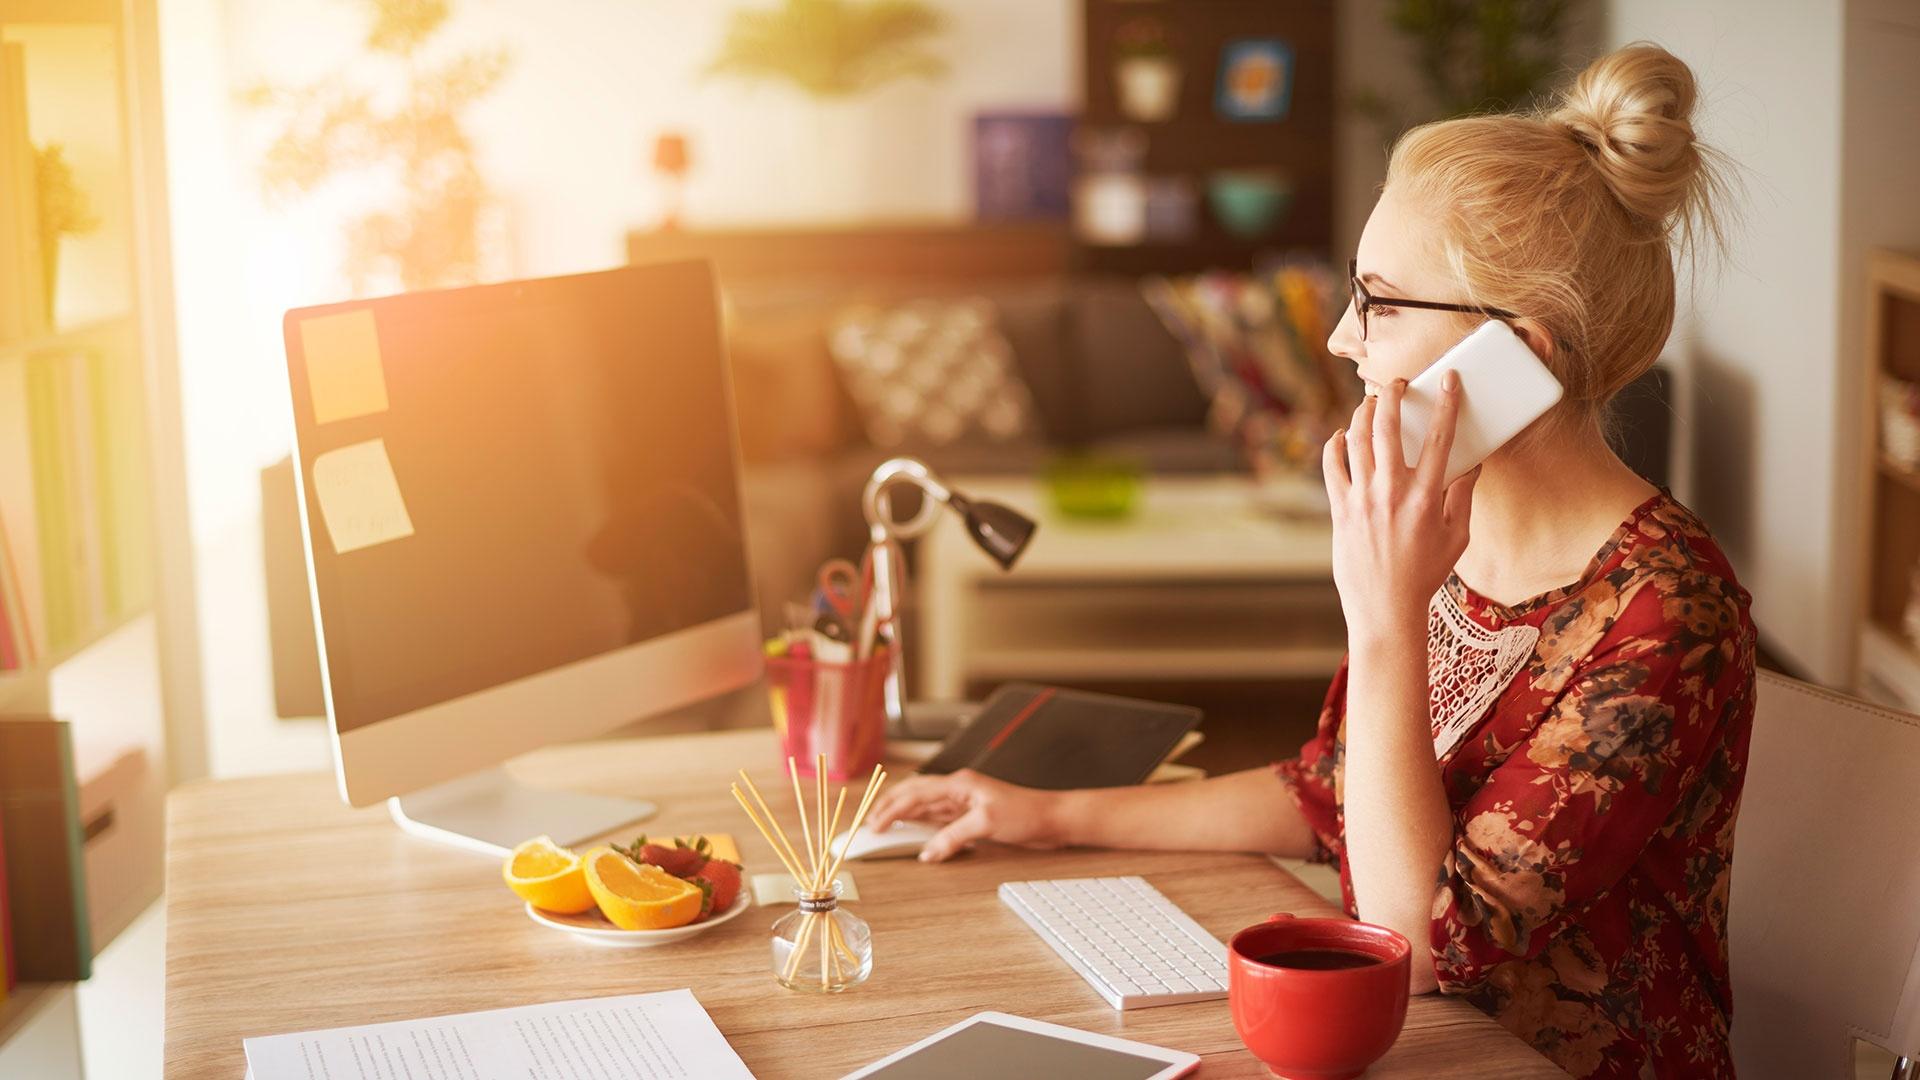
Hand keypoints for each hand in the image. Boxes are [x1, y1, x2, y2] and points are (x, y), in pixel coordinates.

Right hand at [864, 769, 1066, 861]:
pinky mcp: (970, 815)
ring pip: (924, 806)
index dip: (890, 810)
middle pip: (914, 794)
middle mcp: (957, 789)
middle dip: (889, 806)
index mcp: (958, 784)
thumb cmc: (1025, 813)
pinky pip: (938, 819)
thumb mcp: (986, 824)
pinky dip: (921, 825)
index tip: (873, 826)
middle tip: (869, 823)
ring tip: (884, 827)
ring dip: (903, 815)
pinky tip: (913, 833)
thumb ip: (952, 837)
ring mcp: (963, 802)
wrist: (1052, 818)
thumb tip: (926, 852)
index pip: (914, 794)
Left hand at [1322, 373, 1478, 640]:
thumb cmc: (1424, 574)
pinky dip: (1335, 446)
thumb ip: (1463, 497)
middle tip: (1398, 384)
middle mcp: (1391, 492)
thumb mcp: (1457, 537)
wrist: (1385, 607)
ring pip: (1356, 440)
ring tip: (1371, 404)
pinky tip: (1342, 437)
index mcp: (1426, 497)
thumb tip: (1471, 465)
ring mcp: (1362, 499)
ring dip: (1363, 414)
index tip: (1450, 381)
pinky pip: (1332, 466)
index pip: (1440, 438)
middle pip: (1388, 428)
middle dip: (1393, 396)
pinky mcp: (1339, 509)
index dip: (1447, 404)